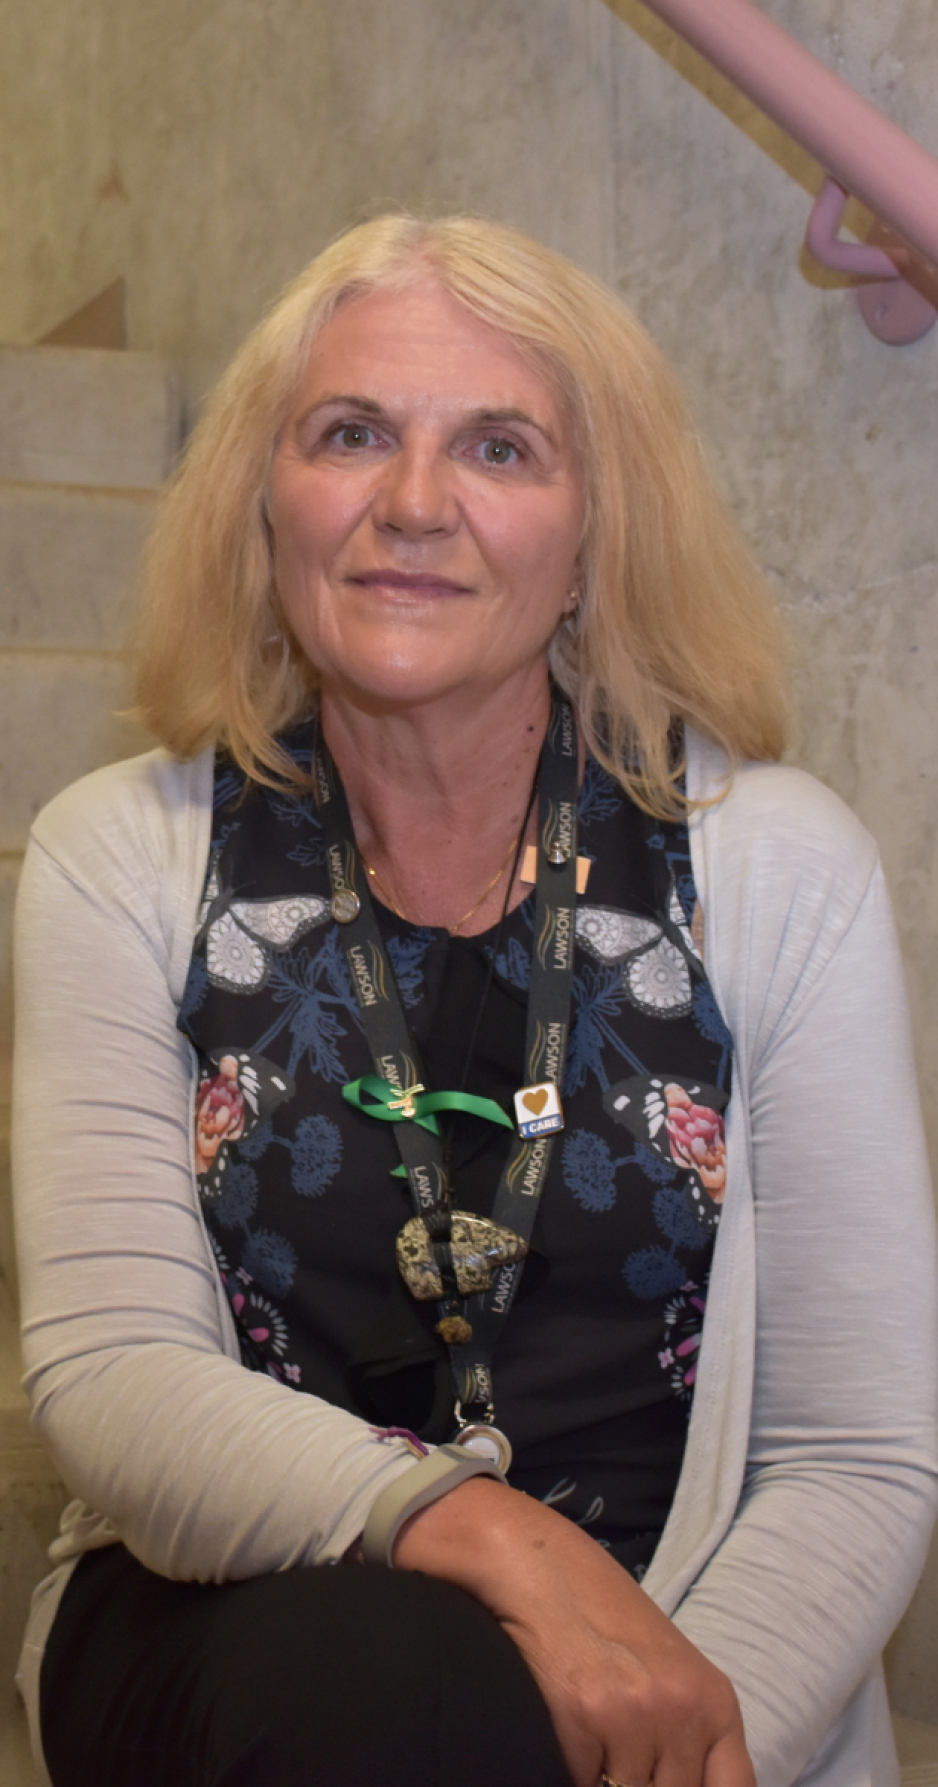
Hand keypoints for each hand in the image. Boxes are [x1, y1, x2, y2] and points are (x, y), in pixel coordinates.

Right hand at [394, 1477, 754, 1786]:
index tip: (671, 1783)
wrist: (543, 1571)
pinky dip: (574, 1769)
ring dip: (606, 1780)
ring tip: (596, 1741)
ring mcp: (636, 1716)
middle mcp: (684, 1711)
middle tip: (620, 1753)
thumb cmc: (606, 1620)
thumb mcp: (671, 1678)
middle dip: (644, 1786)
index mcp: (716, 1703)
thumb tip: (684, 1786)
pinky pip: (582, 1782)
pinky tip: (569, 1733)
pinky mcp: (584, 1719)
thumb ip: (690, 1741)